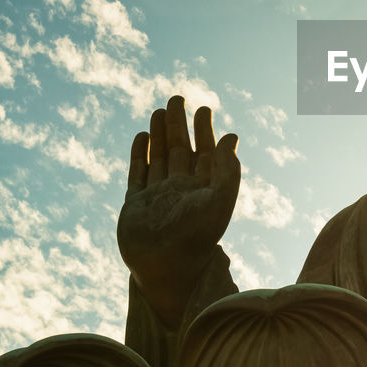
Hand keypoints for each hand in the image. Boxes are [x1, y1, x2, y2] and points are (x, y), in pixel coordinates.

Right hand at [117, 95, 240, 326]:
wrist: (166, 269)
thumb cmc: (197, 238)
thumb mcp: (220, 201)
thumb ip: (228, 170)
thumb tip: (232, 137)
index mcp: (203, 189)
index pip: (204, 152)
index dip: (204, 130)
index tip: (204, 108)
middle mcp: (180, 189)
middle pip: (180, 149)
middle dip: (179, 124)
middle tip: (177, 97)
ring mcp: (157, 196)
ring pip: (158, 157)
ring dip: (159, 134)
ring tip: (159, 110)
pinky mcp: (135, 204)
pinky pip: (138, 173)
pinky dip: (139, 155)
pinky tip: (142, 136)